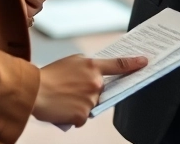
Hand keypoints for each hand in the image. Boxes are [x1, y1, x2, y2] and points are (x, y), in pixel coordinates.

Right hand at [31, 54, 146, 127]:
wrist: (34, 91)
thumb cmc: (50, 75)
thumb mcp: (71, 61)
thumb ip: (89, 66)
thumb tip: (98, 74)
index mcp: (93, 66)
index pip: (119, 65)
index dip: (134, 64)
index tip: (145, 62)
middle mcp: (96, 83)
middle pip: (101, 90)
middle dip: (90, 91)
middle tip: (73, 89)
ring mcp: (91, 100)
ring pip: (92, 104)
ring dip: (81, 104)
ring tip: (64, 98)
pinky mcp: (83, 115)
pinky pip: (83, 117)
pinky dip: (75, 115)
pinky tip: (63, 108)